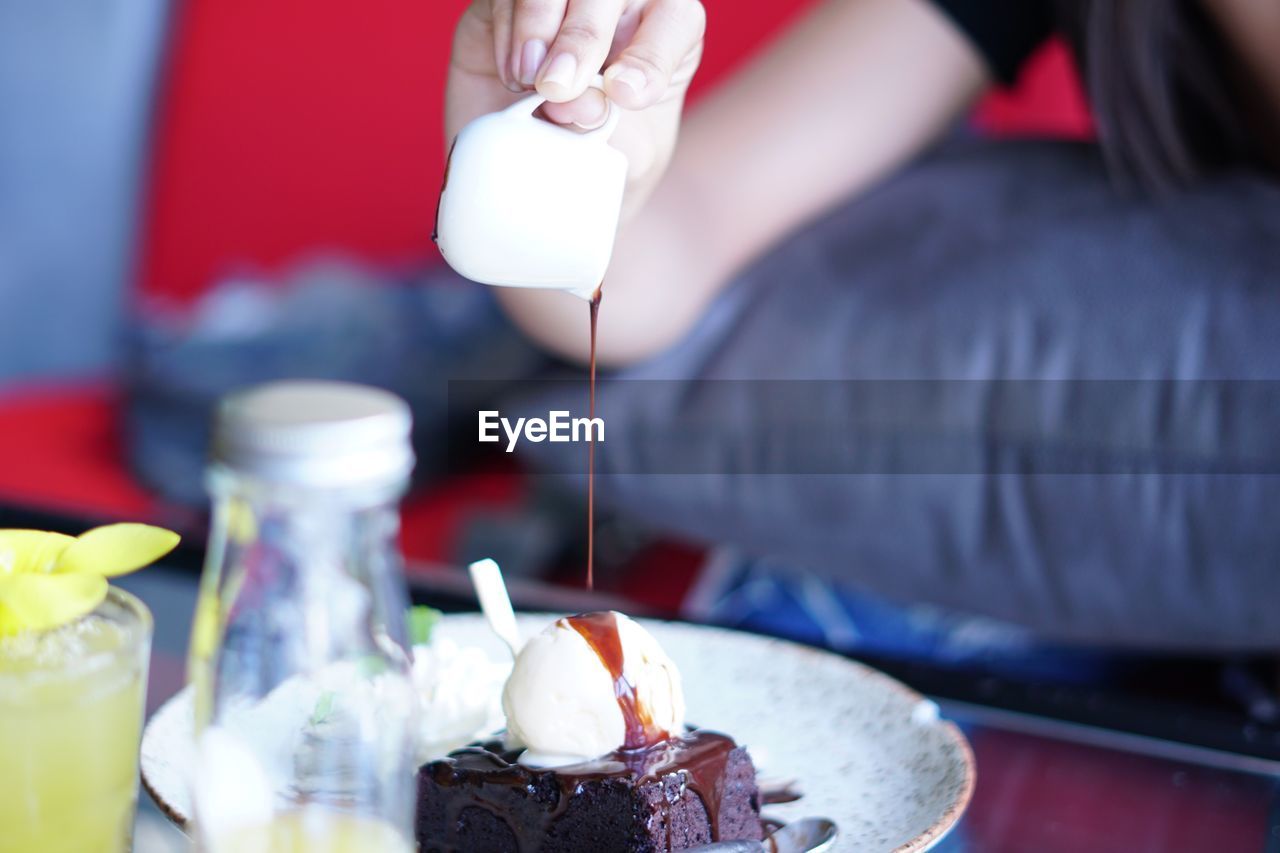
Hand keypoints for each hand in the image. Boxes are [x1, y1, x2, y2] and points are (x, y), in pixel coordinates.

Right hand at [446, 0, 704, 218]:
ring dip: (538, 31)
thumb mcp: (624, 155)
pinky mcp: (507, 4)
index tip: (625, 97)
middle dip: (583, 38)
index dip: (652, 55)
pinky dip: (508, 37)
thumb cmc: (604, 157)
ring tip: (531, 85)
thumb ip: (612, 132)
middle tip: (558, 90)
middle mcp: (619, 4)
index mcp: (666, 30)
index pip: (677, 19)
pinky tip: (514, 77)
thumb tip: (569, 102)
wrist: (546, 171)